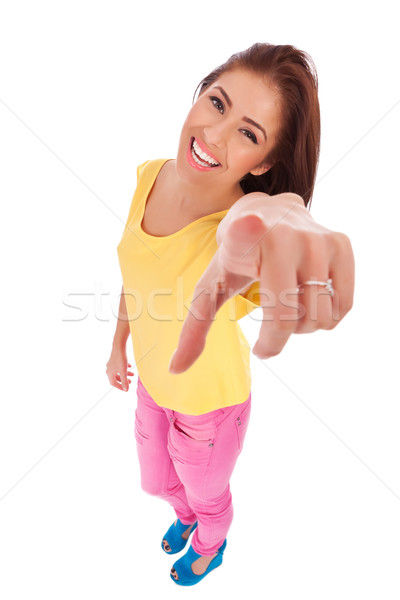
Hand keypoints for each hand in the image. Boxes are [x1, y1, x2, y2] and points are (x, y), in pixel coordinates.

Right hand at [106, 346, 133, 390]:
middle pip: (116, 377)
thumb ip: (125, 381)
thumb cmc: (120, 359)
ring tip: (133, 374)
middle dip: (124, 380)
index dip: (120, 387)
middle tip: (130, 382)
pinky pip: (119, 365)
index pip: (113, 383)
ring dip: (126, 374)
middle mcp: (109, 369)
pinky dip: (124, 367)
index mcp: (109, 373)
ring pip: (119, 371)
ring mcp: (111, 364)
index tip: (126, 389)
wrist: (119, 346)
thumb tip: (126, 390)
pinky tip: (130, 366)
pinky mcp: (114, 359)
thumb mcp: (124, 372)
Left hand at [168, 191, 354, 373]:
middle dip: (277, 337)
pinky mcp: (342, 244)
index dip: (248, 233)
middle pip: (292, 320)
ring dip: (303, 328)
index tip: (248, 223)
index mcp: (245, 237)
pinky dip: (326, 318)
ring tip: (288, 309)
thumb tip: (175, 370)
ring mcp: (318, 238)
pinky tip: (309, 303)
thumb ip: (194, 329)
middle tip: (268, 324)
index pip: (247, 238)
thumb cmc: (236, 258)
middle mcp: (286, 234)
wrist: (268, 213)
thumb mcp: (211, 286)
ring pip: (320, 318)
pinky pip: (343, 306)